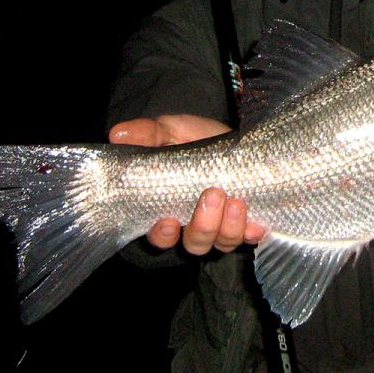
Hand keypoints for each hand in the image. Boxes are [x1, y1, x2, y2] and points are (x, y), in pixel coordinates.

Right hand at [108, 114, 266, 253]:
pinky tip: (256, 223)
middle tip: (213, 195)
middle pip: (195, 243)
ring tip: (236, 201)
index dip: (162, 234)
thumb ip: (148, 133)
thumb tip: (117, 133)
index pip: (160, 235)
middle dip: (203, 225)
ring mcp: (226, 225)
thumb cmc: (201, 138)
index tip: (167, 220)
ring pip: (223, 243)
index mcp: (171, 207)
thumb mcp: (174, 130)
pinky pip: (252, 238)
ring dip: (229, 227)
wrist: (244, 135)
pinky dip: (253, 233)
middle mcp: (198, 223)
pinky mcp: (254, 220)